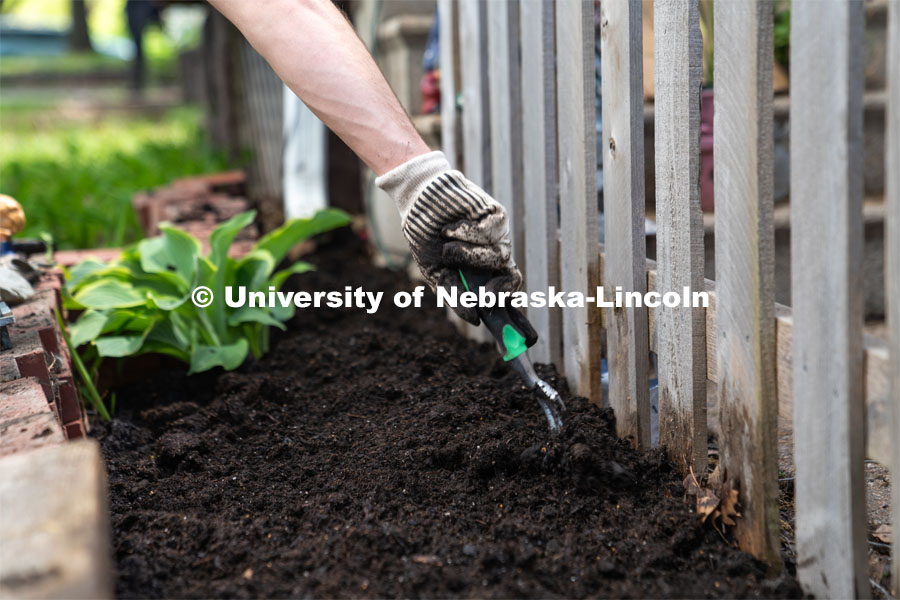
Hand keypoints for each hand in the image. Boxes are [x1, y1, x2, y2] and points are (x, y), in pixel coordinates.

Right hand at [376, 153, 522, 324]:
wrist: (419, 203)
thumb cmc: (428, 238)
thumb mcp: (436, 274)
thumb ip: (455, 297)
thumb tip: (475, 318)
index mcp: (484, 273)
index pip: (507, 295)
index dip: (515, 315)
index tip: (515, 331)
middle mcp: (495, 257)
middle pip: (514, 280)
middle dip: (499, 291)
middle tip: (484, 296)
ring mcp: (498, 237)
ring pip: (499, 257)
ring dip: (468, 257)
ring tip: (447, 248)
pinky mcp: (497, 217)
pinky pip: (487, 234)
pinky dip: (463, 233)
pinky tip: (451, 228)